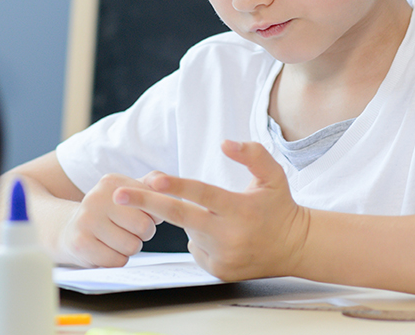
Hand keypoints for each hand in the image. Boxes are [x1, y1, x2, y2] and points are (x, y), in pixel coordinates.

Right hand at [58, 173, 161, 267]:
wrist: (70, 230)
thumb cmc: (108, 212)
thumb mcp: (127, 192)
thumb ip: (150, 183)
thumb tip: (164, 181)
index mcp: (111, 182)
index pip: (152, 202)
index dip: (152, 215)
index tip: (140, 214)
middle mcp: (96, 197)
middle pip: (144, 226)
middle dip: (143, 234)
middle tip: (129, 230)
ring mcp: (86, 220)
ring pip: (132, 246)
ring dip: (130, 248)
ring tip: (115, 239)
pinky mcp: (81, 243)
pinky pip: (118, 261)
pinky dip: (117, 260)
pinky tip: (105, 249)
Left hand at [113, 140, 309, 280]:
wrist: (296, 248)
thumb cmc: (280, 207)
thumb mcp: (274, 175)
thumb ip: (252, 154)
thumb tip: (225, 143)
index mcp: (239, 208)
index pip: (202, 194)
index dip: (177, 186)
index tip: (153, 177)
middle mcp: (228, 235)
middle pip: (180, 217)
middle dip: (146, 203)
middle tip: (118, 195)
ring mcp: (222, 256)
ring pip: (188, 231)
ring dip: (193, 220)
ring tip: (223, 219)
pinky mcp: (218, 271)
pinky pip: (196, 249)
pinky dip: (201, 239)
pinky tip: (223, 236)